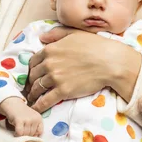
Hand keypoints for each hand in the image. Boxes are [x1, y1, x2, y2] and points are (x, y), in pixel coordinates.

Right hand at [0, 97, 42, 136]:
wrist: (13, 105)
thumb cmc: (22, 114)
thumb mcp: (32, 119)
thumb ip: (35, 128)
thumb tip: (35, 139)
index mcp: (39, 118)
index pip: (40, 132)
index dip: (34, 134)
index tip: (29, 133)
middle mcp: (34, 118)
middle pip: (32, 134)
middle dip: (26, 135)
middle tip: (22, 131)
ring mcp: (27, 119)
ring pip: (26, 135)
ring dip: (21, 135)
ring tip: (18, 131)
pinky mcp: (19, 120)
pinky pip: (19, 133)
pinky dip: (16, 134)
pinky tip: (15, 132)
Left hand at [26, 27, 140, 112]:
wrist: (109, 62)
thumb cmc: (95, 45)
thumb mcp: (74, 33)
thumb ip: (56, 34)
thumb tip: (41, 37)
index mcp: (51, 49)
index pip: (33, 61)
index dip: (32, 69)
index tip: (33, 74)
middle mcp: (49, 63)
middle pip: (33, 75)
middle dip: (31, 82)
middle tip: (31, 87)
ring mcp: (55, 78)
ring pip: (37, 88)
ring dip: (33, 94)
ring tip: (33, 99)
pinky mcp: (63, 91)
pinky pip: (45, 101)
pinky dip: (38, 106)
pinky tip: (36, 109)